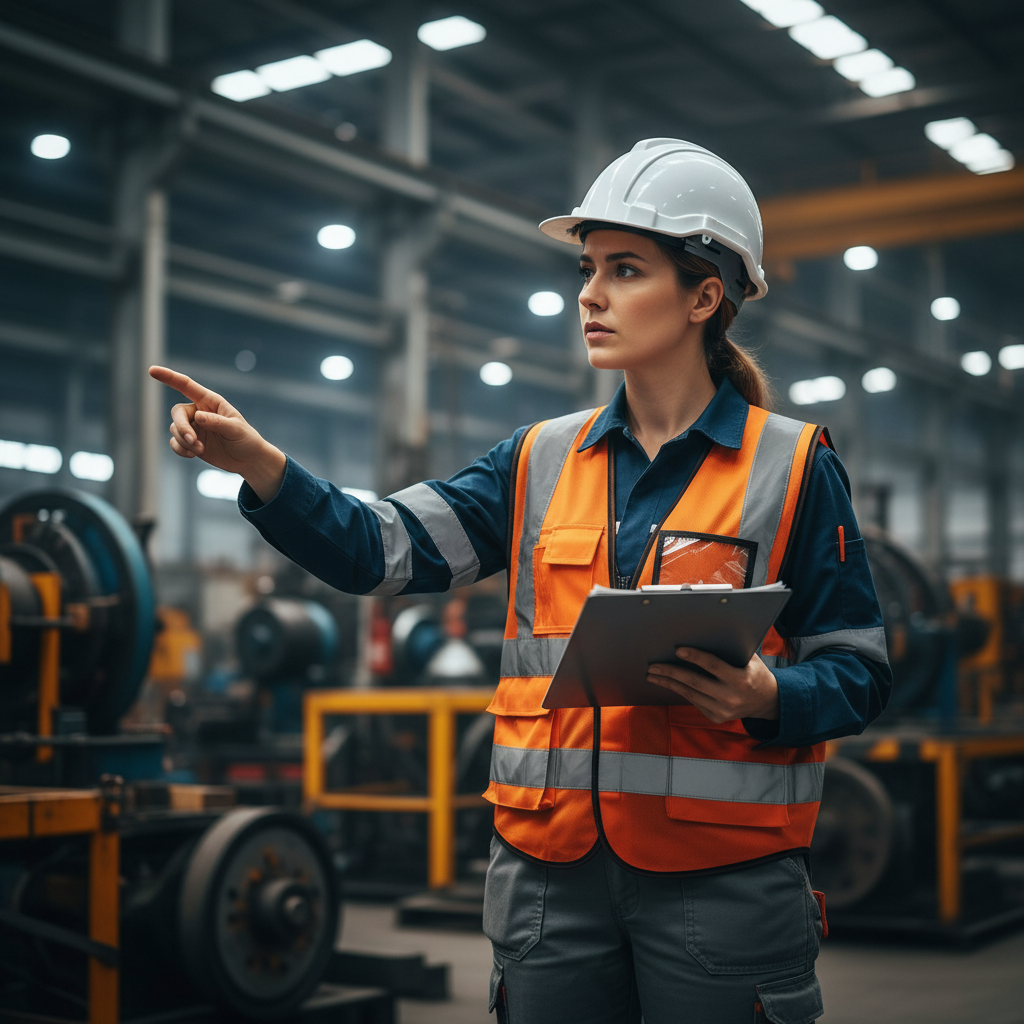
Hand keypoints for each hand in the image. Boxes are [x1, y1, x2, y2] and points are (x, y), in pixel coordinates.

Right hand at [148, 365, 286, 502]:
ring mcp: (194, 427)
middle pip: (177, 412)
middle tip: (193, 441)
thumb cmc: (246, 439)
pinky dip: (180, 449)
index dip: (169, 377)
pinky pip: (175, 442)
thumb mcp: (236, 429)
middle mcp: (199, 411)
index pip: (186, 386)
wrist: (248, 460)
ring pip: (175, 429)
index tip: (152, 370)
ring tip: (200, 450)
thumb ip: (217, 422)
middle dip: (182, 428)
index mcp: (210, 401)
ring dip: (184, 441)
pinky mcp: (191, 442)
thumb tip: (197, 417)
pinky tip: (192, 455)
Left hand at [647, 648, 778, 723]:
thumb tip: (706, 632)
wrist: (766, 702)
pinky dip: (680, 691)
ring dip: (669, 683)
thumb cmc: (755, 673)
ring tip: (653, 674)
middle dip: (671, 673)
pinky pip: (693, 701)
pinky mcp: (715, 717)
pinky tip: (668, 682)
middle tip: (653, 666)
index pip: (713, 666)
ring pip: (689, 694)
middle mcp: (730, 697)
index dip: (695, 657)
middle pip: (694, 682)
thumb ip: (732, 648)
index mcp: (740, 680)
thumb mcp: (751, 659)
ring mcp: (722, 710)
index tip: (678, 650)